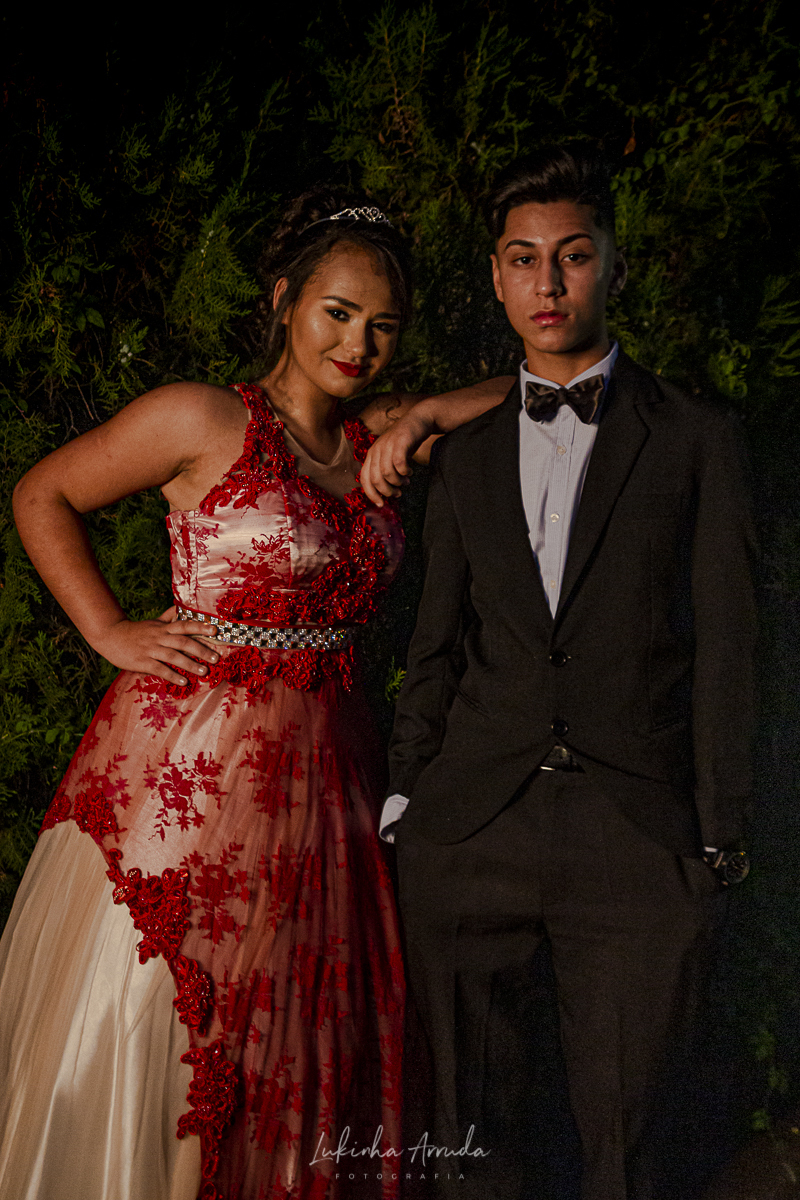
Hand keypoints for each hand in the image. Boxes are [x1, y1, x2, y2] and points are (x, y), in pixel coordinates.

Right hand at [92, 608, 219, 684]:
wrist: (110, 636)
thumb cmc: (136, 631)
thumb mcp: (153, 622)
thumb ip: (168, 616)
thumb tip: (181, 607)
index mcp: (163, 628)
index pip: (184, 625)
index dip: (200, 627)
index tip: (215, 630)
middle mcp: (159, 637)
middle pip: (182, 642)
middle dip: (201, 649)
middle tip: (216, 657)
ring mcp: (150, 650)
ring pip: (173, 656)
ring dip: (190, 664)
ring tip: (204, 672)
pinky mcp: (142, 662)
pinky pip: (159, 669)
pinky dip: (171, 675)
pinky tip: (183, 681)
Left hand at [360, 407, 434, 505]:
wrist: (418, 420)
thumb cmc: (405, 442)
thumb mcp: (391, 457)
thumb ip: (386, 472)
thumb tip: (387, 493)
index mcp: (371, 455)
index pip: (364, 479)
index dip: (371, 494)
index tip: (381, 504)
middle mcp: (376, 449)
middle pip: (375, 479)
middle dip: (387, 491)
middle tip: (398, 493)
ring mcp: (387, 444)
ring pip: (387, 473)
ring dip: (398, 482)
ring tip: (405, 481)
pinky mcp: (399, 441)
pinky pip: (398, 463)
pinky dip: (404, 472)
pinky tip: (409, 472)